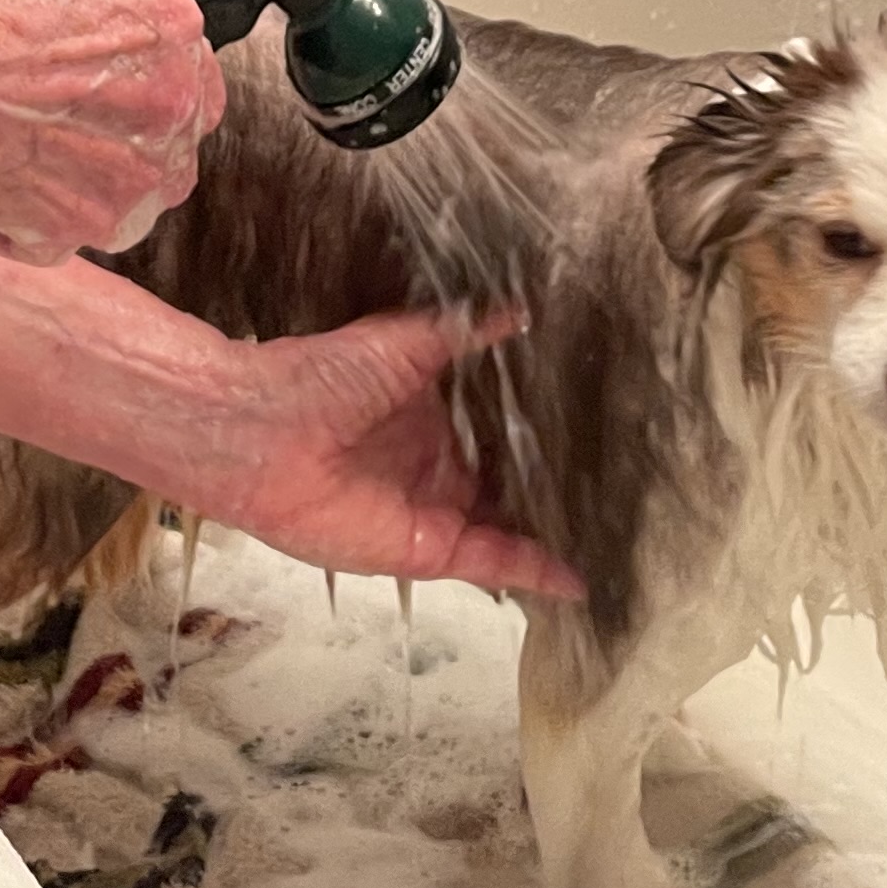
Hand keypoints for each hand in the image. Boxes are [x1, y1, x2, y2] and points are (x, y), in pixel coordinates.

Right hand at [0, 0, 222, 265]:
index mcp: (162, 28)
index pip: (183, 46)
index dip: (142, 57)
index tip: (116, 65)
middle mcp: (163, 106)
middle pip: (176, 121)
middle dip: (133, 119)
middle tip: (83, 112)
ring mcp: (130, 176)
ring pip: (142, 185)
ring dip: (102, 175)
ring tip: (50, 155)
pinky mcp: (83, 226)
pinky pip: (85, 230)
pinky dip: (52, 220)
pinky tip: (18, 190)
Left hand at [181, 307, 584, 602]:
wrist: (267, 430)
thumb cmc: (327, 375)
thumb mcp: (408, 339)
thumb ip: (468, 329)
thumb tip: (523, 306)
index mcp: (431, 417)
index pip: (498, 430)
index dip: (539, 432)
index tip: (595, 426)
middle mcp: (437, 467)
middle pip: (507, 483)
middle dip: (553, 488)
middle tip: (619, 487)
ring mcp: (435, 510)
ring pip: (508, 526)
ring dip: (552, 533)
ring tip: (616, 539)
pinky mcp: (429, 549)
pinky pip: (494, 562)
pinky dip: (536, 571)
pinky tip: (579, 581)